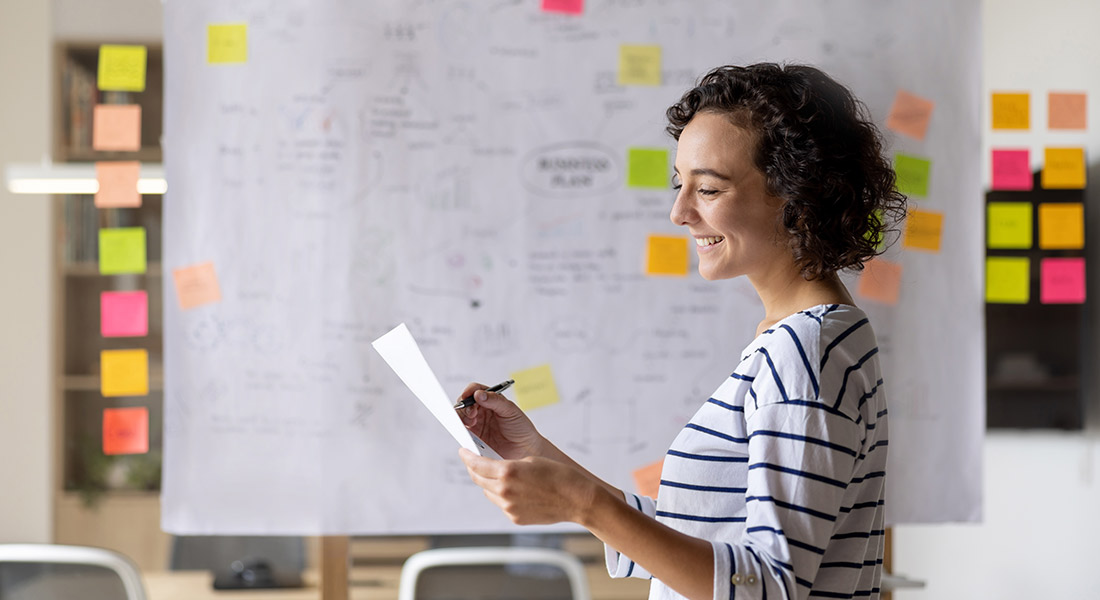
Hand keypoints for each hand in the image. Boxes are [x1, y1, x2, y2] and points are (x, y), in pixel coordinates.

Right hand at [456, 382, 544, 458]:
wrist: (525, 449)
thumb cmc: (521, 428)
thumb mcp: (510, 410)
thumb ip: (495, 401)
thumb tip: (478, 394)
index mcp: (491, 400)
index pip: (476, 390)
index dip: (469, 391)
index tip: (467, 395)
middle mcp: (482, 410)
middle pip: (465, 403)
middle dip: (464, 406)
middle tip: (472, 413)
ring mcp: (477, 423)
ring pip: (462, 416)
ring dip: (462, 417)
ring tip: (472, 422)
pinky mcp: (474, 437)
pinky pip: (463, 431)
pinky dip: (462, 430)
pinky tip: (468, 431)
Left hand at [459, 449, 598, 525]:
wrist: (576, 499)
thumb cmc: (557, 475)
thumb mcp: (530, 460)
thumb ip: (507, 464)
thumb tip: (493, 469)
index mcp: (507, 472)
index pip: (477, 464)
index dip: (467, 457)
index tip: (462, 451)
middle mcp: (504, 491)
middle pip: (479, 479)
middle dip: (475, 469)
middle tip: (475, 462)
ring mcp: (509, 507)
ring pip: (489, 493)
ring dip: (490, 484)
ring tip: (503, 476)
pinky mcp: (515, 518)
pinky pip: (502, 504)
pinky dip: (504, 497)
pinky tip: (518, 491)